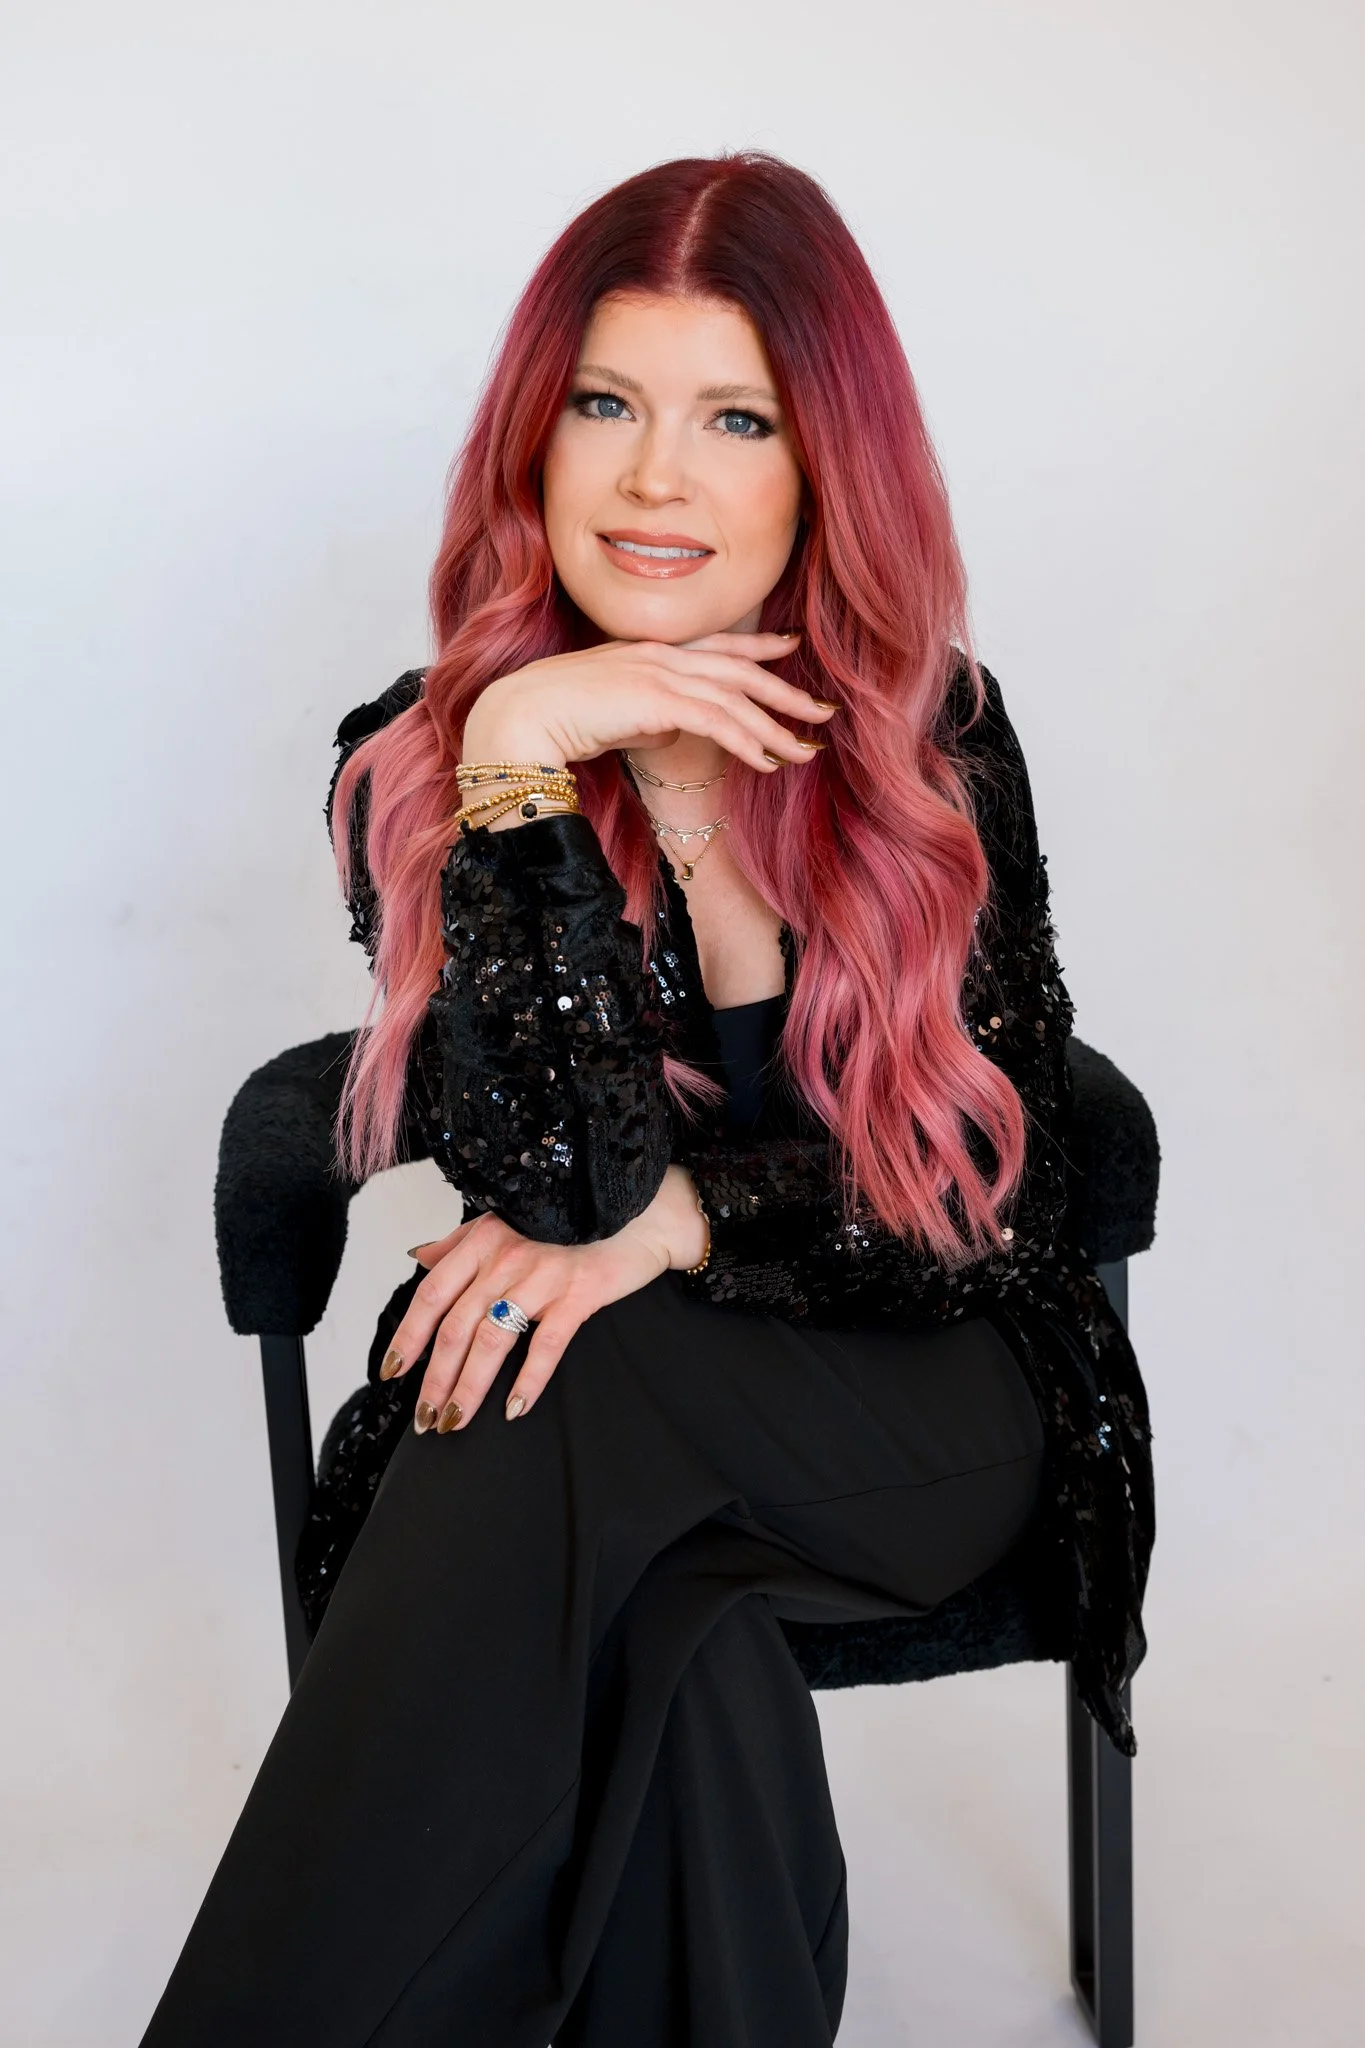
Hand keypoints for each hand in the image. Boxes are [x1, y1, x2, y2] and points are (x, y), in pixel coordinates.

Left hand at [380, 1167, 706, 1433]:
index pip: (432, 1294)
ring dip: (469, 1387)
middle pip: (457, 1326)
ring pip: (493, 1340)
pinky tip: (514, 1408)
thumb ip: (460, 1242)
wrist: (640, 1213)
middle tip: (425, 1416)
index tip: (392, 1371)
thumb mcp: (507, 1221)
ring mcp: (543, 1275)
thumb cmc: (570, 1220)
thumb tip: (418, 1257)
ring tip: (455, 1419)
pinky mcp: (578, 1294)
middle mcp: (507, 1256)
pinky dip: (528, 1380)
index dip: (408, 1336)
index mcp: (483, 1239)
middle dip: (435, 1377)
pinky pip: (546, 1345)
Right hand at [460, 631, 834, 777]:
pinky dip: (747, 743)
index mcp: (650, 651)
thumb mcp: (614, 715)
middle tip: (824, 711)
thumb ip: (648, 717)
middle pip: (739, 670)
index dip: (758, 648)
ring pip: (735, 699)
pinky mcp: (656, 700)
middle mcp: (661, 654)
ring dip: (776, 728)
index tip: (790, 651)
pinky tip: (767, 763)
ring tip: (805, 752)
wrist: (520, 718)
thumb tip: (672, 731)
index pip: (717, 645)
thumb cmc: (556, 719)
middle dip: (786, 691)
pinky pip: (717, 721)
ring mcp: (659, 673)